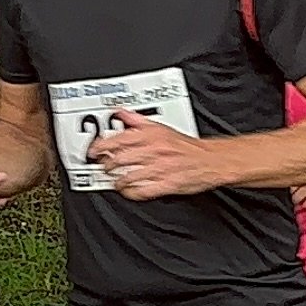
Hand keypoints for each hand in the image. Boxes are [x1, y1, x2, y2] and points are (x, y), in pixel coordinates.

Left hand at [90, 109, 223, 199]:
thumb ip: (138, 121)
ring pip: (129, 176)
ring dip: (118, 181)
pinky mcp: (167, 184)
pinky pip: (143, 191)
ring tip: (115, 182)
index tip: (93, 152)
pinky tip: (129, 192)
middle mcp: (155, 150)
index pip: (119, 139)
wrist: (212, 160)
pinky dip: (132, 193)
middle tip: (104, 168)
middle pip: (121, 159)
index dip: (101, 146)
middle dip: (108, 166)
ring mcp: (161, 168)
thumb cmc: (188, 147)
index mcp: (152, 135)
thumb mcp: (162, 127)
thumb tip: (121, 112)